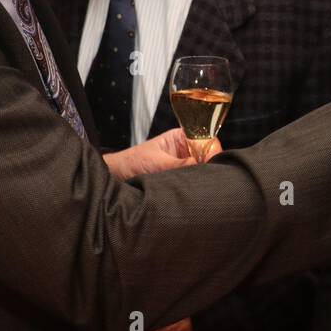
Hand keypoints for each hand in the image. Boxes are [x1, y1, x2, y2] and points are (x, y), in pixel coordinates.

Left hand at [103, 128, 224, 179]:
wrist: (117, 177)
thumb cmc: (132, 163)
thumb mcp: (155, 162)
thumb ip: (178, 164)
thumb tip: (199, 166)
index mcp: (182, 137)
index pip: (208, 140)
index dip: (213, 152)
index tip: (212, 165)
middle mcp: (187, 149)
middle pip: (210, 155)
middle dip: (212, 167)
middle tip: (210, 180)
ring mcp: (186, 165)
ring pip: (204, 169)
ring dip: (204, 178)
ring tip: (202, 189)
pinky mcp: (183, 179)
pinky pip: (196, 182)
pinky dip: (197, 187)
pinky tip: (196, 194)